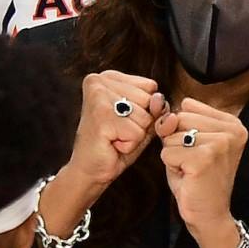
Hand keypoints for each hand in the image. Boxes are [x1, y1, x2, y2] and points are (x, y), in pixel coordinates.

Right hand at [69, 72, 163, 190]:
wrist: (89, 170)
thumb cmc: (113, 145)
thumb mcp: (142, 121)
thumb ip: (156, 107)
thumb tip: (159, 98)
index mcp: (108, 77)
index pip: (151, 87)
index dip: (144, 110)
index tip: (122, 120)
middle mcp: (99, 81)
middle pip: (149, 99)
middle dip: (139, 122)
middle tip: (117, 131)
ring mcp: (99, 97)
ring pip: (145, 117)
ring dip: (135, 134)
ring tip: (114, 136)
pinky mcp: (102, 116)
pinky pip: (138, 132)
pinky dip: (129, 144)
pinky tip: (111, 143)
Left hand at [157, 98, 246, 241]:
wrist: (209, 215)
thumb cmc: (196, 179)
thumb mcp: (186, 142)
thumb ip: (175, 122)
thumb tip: (168, 116)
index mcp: (232, 122)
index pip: (187, 106)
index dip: (180, 129)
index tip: (196, 149)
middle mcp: (232, 129)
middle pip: (179, 118)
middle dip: (176, 141)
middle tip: (192, 162)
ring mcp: (220, 143)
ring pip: (171, 136)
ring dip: (173, 155)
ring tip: (190, 169)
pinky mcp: (204, 158)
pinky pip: (167, 152)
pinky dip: (171, 166)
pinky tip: (188, 176)